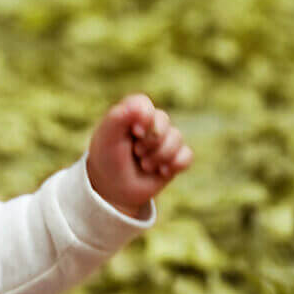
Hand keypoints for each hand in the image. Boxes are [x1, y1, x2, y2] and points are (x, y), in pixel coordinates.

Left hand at [86, 94, 192, 217]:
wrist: (114, 190)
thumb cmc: (107, 159)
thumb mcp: (106, 137)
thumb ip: (118, 117)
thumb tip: (140, 105)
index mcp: (130, 113)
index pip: (143, 104)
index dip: (144, 118)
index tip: (135, 133)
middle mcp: (149, 123)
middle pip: (163, 120)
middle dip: (150, 140)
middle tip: (136, 152)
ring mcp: (164, 139)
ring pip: (177, 138)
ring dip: (159, 155)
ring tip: (144, 165)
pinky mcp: (175, 157)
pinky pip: (186, 155)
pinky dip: (175, 164)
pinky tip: (161, 171)